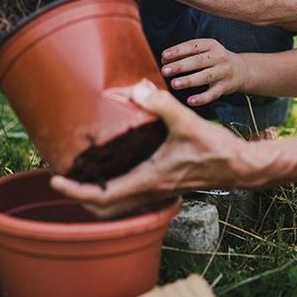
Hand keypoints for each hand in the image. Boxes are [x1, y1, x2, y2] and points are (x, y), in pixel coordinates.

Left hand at [49, 79, 251, 216]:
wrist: (241, 166)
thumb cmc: (216, 148)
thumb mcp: (187, 121)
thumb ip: (161, 104)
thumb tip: (138, 88)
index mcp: (148, 180)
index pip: (102, 196)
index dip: (75, 192)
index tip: (56, 180)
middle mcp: (149, 191)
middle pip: (104, 209)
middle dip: (79, 198)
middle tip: (62, 179)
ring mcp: (157, 192)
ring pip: (117, 206)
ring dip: (96, 196)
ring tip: (81, 175)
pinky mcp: (164, 186)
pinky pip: (130, 197)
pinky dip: (114, 191)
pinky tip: (113, 169)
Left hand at [160, 38, 245, 106]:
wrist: (242, 70)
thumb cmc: (215, 60)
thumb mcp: (205, 51)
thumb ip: (186, 54)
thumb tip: (164, 60)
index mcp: (211, 45)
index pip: (193, 46)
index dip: (178, 51)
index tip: (164, 56)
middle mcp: (219, 57)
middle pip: (197, 61)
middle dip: (180, 66)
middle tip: (165, 71)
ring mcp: (223, 72)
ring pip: (205, 77)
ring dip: (189, 80)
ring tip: (174, 84)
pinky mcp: (226, 87)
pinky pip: (213, 93)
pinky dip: (202, 98)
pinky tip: (190, 100)